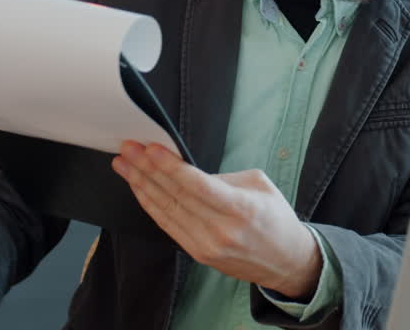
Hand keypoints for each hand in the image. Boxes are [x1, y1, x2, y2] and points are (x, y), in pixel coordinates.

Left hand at [112, 141, 322, 299]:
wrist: (285, 261)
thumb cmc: (275, 218)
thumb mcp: (259, 185)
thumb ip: (222, 178)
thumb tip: (187, 172)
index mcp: (239, 208)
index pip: (196, 184)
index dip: (169, 166)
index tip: (149, 148)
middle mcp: (219, 230)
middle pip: (175, 195)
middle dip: (147, 169)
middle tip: (127, 149)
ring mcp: (205, 245)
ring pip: (165, 210)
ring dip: (141, 185)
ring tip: (124, 165)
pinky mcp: (197, 254)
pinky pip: (168, 225)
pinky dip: (150, 205)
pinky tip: (138, 188)